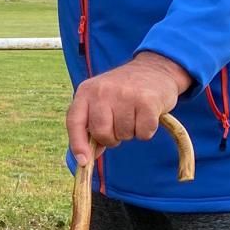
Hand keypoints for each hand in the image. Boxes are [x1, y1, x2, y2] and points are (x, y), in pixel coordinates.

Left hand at [66, 52, 190, 164]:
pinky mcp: (147, 101)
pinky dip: (147, 131)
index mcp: (86, 91)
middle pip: (101, 132)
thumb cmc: (123, 92)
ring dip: (131, 132)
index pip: (74, 121)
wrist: (155, 69)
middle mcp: (103, 91)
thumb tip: (86, 158)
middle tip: (120, 127)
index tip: (84, 161)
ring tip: (134, 114)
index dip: (77, 144)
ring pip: (124, 135)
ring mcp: (125, 94)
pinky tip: (147, 115)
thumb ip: (91, 126)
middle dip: (111, 138)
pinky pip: (144, 133)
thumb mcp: (101, 101)